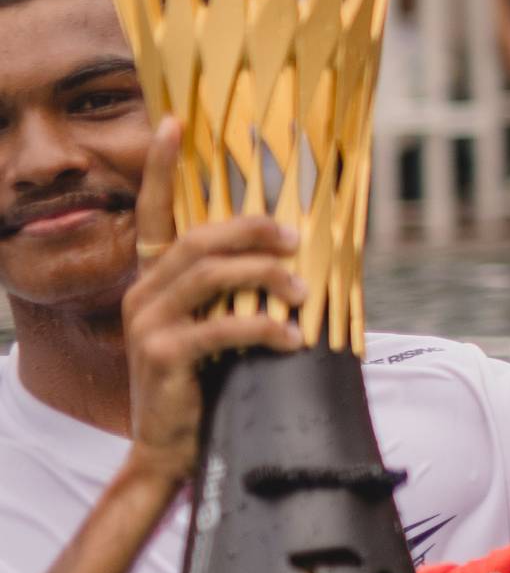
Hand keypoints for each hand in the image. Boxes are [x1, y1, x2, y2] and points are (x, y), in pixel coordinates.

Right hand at [120, 165, 304, 488]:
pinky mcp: (163, 355)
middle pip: (198, 238)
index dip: (159, 167)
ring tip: (303, 293)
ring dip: (267, 276)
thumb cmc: (208, 383)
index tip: (172, 122)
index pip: (152, 212)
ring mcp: (148, 324)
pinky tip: (292, 338)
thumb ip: (241, 292)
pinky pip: (222, 326)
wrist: (170, 450)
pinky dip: (265, 326)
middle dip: (251, 229)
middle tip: (296, 239)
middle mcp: (143, 293)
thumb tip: (302, 257)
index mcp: (155, 280)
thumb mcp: (220, 329)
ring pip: (210, 274)